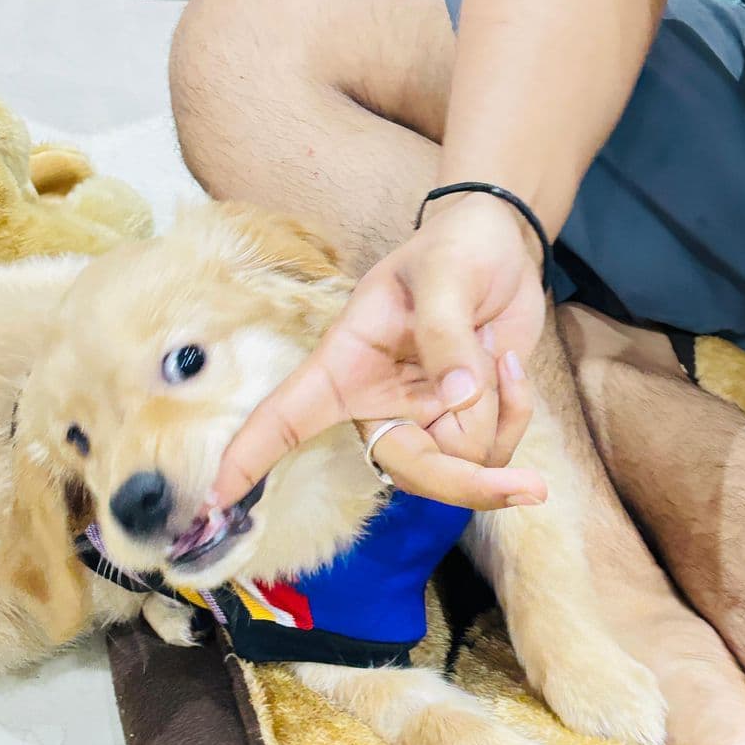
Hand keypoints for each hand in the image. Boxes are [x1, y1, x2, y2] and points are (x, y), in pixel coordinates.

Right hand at [210, 194, 549, 510]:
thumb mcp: (445, 274)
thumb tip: (458, 402)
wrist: (497, 245)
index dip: (251, 457)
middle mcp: (376, 403)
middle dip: (470, 481)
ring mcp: (420, 419)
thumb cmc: (453, 249)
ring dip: (500, 420)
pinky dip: (514, 414)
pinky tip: (508, 368)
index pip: (287, 417)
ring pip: (461, 464)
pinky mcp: (460, 424)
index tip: (215, 498)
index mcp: (346, 365)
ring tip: (499, 358)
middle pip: (411, 470)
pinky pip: (492, 450)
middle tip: (530, 488)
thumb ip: (447, 336)